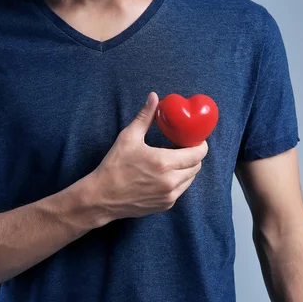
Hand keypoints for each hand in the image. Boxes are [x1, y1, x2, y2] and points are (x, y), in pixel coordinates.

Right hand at [90, 92, 208, 222]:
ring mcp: (169, 195)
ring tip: (171, 160)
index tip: (195, 139)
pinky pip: (180, 190)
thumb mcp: (128, 137)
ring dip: (186, 168)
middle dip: (193, 155)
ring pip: (190, 179)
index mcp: (164, 162)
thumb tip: (154, 96)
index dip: (200, 145)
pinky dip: (177, 181)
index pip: (198, 154)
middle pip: (196, 166)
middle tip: (181, 147)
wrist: (102, 197)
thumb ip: (145, 116)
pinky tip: (163, 174)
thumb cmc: (114, 166)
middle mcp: (171, 181)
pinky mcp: (166, 205)